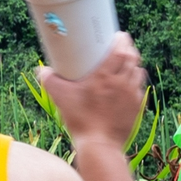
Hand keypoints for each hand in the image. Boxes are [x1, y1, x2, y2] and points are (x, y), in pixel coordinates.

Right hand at [40, 33, 147, 150]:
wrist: (100, 144)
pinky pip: (139, 86)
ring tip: (125, 63)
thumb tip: (41, 70)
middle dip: (128, 49)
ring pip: (138, 71)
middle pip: (132, 57)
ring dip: (133, 64)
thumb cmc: (80, 119)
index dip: (121, 40)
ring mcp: (132, 94)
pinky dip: (135, 80)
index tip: (118, 36)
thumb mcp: (60, 98)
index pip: (120, 50)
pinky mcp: (137, 105)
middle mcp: (122, 82)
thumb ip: (49, 81)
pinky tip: (127, 83)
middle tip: (121, 47)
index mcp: (105, 76)